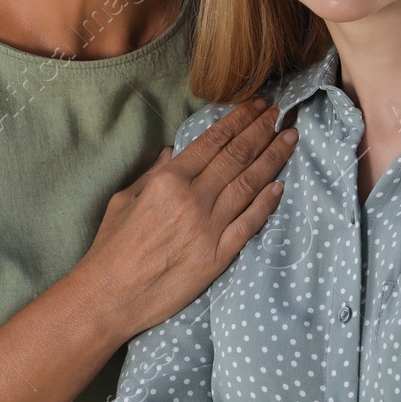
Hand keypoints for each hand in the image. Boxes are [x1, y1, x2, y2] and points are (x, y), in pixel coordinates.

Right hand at [69, 99, 297, 340]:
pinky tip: (280, 186)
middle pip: (236, 157)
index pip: (212, 142)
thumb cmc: (111, 248)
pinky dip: (267, 204)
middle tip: (280, 111)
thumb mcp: (124, 200)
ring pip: (249, 185)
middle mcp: (192, 200)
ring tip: (290, 138)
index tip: (257, 105)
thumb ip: (152, 174)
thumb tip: (174, 152)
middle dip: (261, 130)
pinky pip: (249, 225)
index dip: (239, 120)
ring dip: (273, 159)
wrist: (110, 296)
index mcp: (167, 182)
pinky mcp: (217, 257)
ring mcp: (208, 229)